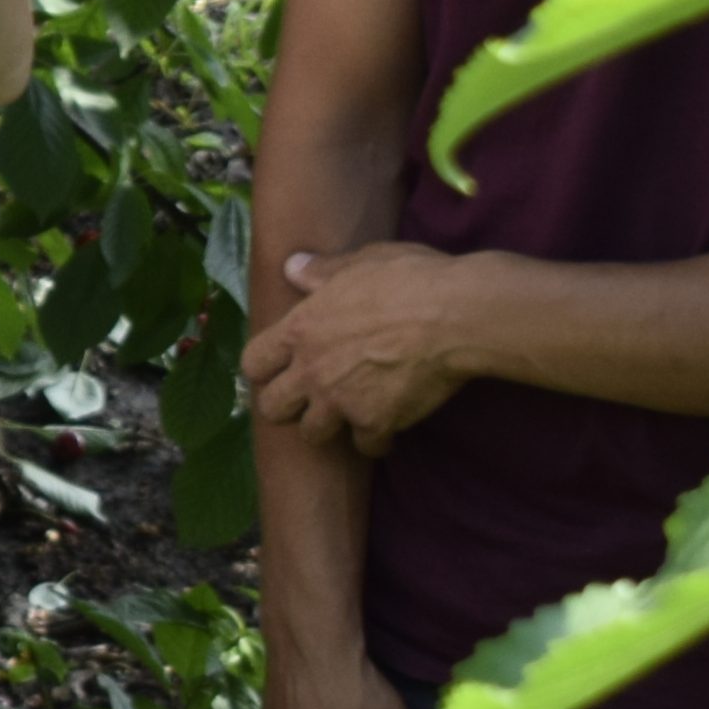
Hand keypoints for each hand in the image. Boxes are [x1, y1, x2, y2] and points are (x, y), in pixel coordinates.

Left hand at [249, 243, 489, 451]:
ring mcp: (341, 401)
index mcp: (299, 330)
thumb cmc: (408, 280)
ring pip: (313, 435)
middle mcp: (311, 370)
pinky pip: (366, 446)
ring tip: (345, 415)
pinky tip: (387, 426)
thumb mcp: (358, 262)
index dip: (264, 369)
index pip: (253, 363)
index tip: (279, 370)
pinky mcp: (377, 422)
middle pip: (273, 408)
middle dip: (288, 407)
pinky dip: (376, 440)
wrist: (455, 317)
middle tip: (308, 400)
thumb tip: (291, 266)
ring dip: (329, 427)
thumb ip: (320, 272)